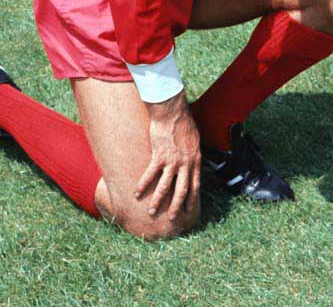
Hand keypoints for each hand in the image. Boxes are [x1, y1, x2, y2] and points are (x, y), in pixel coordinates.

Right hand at [134, 91, 200, 221]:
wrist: (172, 112)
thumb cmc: (183, 122)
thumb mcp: (195, 139)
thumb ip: (192, 153)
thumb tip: (191, 160)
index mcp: (195, 160)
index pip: (195, 185)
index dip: (192, 199)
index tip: (188, 211)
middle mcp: (185, 164)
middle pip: (181, 191)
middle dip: (176, 207)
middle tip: (170, 219)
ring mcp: (172, 161)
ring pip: (165, 187)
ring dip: (157, 201)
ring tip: (151, 212)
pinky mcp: (159, 156)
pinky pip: (150, 175)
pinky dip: (143, 185)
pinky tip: (137, 193)